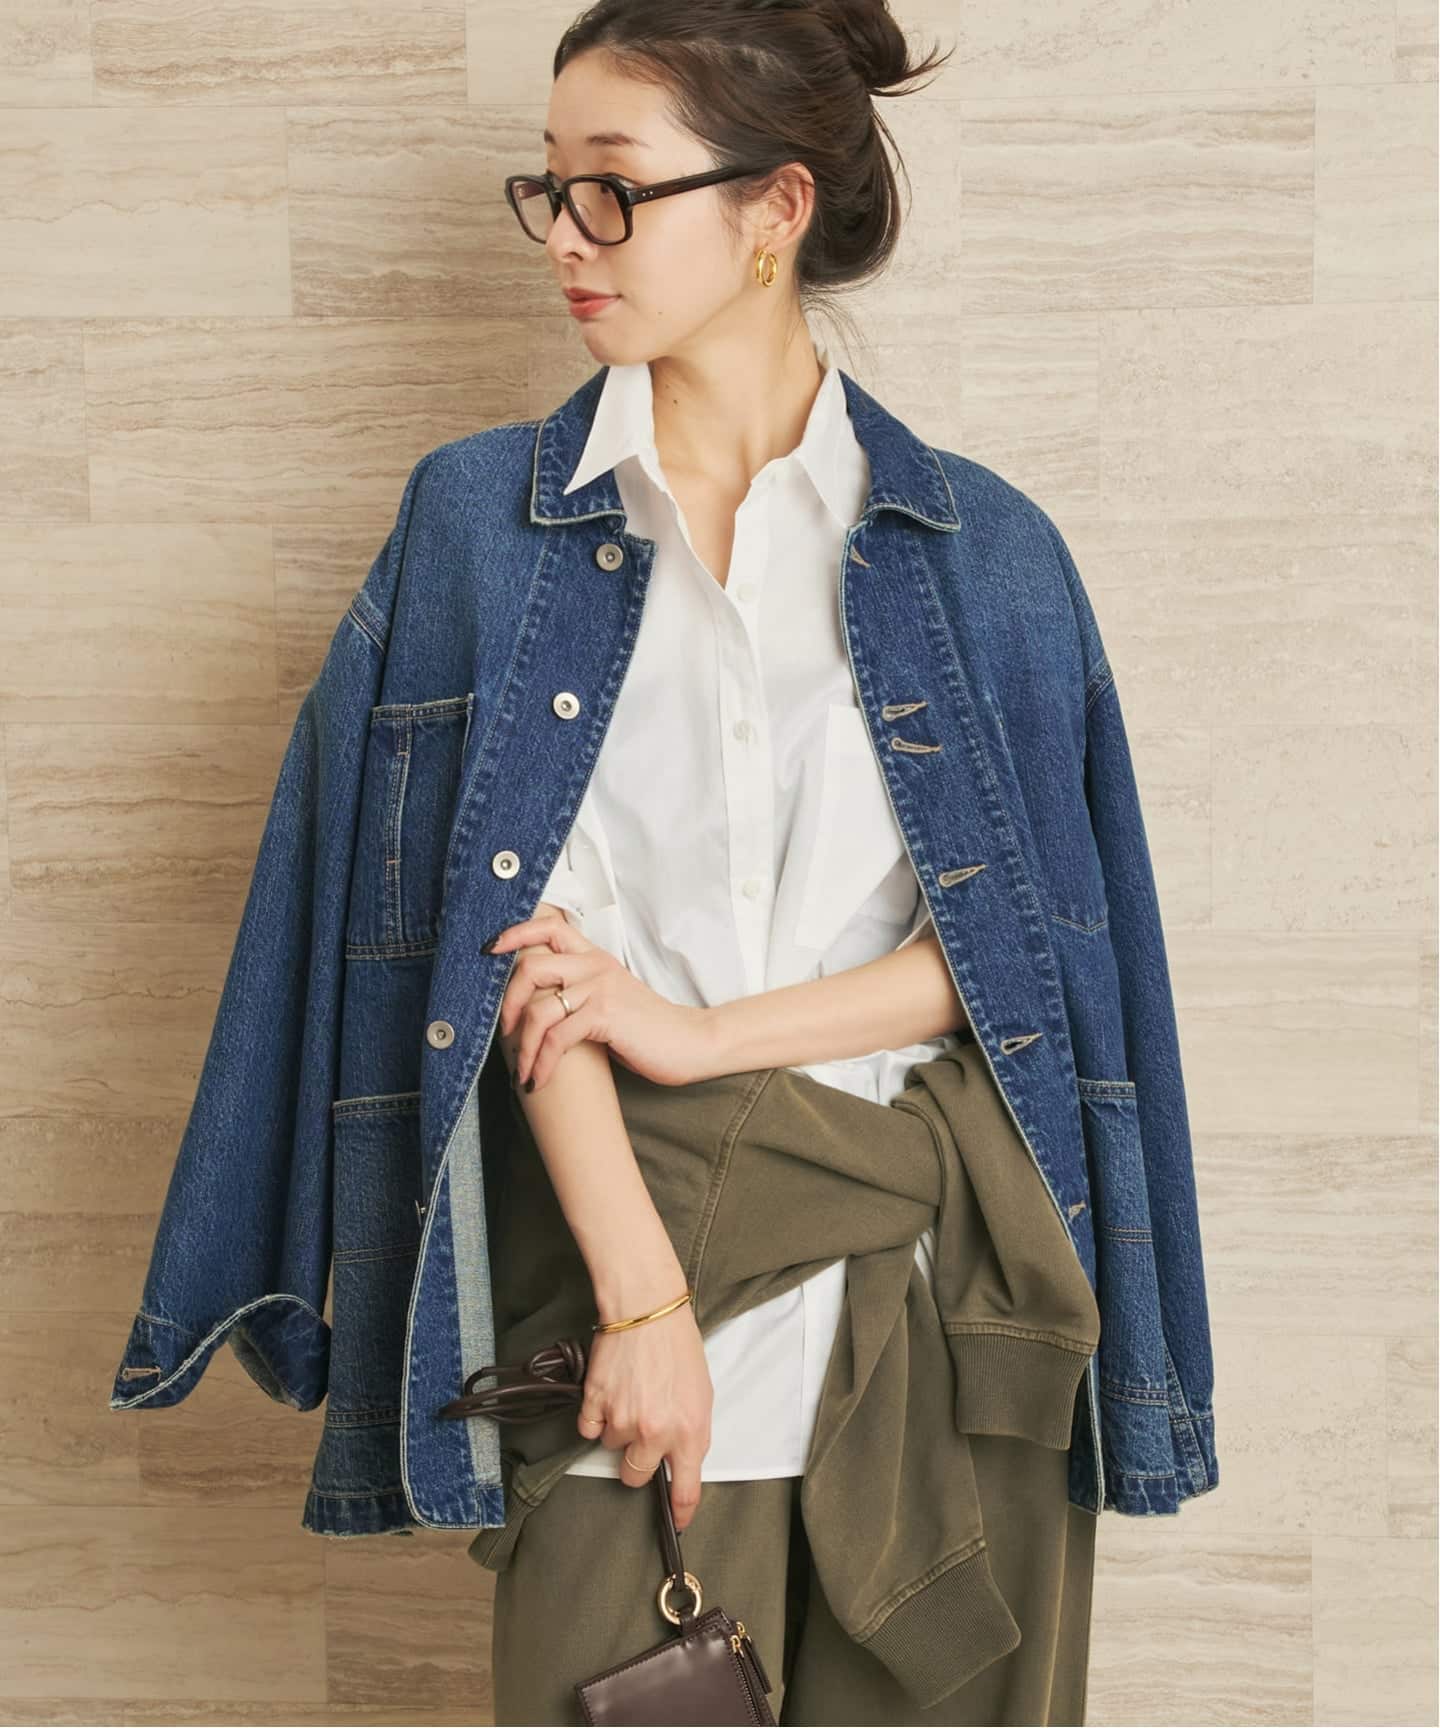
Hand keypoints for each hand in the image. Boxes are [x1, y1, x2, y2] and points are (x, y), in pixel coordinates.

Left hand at [488, 906, 715, 1091]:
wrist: (688, 1042)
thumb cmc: (646, 1027)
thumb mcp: (608, 997)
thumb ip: (577, 990)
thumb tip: (533, 1007)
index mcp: (594, 956)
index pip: (549, 925)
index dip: (514, 933)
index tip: (489, 950)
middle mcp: (594, 965)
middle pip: (530, 967)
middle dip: (506, 1004)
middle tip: (504, 1033)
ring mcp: (600, 988)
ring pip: (538, 1009)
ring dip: (522, 1047)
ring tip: (522, 1070)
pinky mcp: (605, 1015)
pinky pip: (557, 1038)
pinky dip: (542, 1063)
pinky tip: (539, 1080)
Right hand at [577, 1294, 713, 1531]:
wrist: (647, 1310)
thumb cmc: (678, 1348)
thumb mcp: (701, 1395)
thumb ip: (691, 1433)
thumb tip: (678, 1462)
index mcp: (689, 1431)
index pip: (686, 1489)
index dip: (680, 1512)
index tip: (678, 1522)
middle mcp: (655, 1432)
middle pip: (635, 1477)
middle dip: (637, 1462)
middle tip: (641, 1433)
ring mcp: (623, 1419)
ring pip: (612, 1447)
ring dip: (618, 1429)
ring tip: (630, 1394)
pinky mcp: (595, 1404)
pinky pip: (590, 1429)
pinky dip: (596, 1416)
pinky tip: (609, 1393)